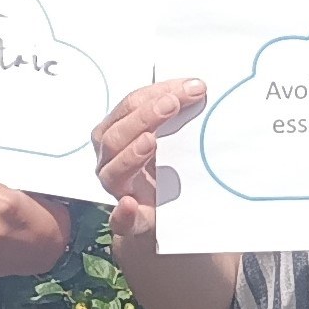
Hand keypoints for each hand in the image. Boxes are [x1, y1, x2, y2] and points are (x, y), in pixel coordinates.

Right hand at [93, 78, 204, 249]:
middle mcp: (109, 160)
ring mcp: (117, 190)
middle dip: (144, 116)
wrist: (166, 214)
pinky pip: (121, 219)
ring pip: (112, 170)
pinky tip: (128, 205)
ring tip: (151, 141)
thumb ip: (174, 115)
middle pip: (116, 135)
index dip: (156, 92)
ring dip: (130, 154)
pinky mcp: (130, 222)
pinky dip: (122, 212)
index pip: (130, 105)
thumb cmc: (165, 167)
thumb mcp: (170, 138)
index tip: (190, 86)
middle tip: (173, 104)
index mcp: (117, 133)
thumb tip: (199, 87)